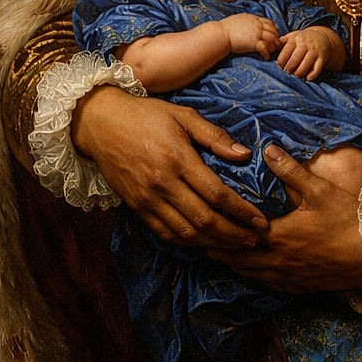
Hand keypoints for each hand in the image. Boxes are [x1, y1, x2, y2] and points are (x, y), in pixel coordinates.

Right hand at [72, 86, 266, 248]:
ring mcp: (147, 199)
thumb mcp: (183, 115)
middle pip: (204, 220)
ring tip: (236, 246)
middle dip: (234, 234)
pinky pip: (165, 233)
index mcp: (178, 159)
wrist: (101, 123)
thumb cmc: (146, 115)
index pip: (217, 193)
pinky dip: (187, 242)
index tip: (261, 220)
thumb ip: (214, 136)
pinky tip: (204, 243)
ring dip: (214, 243)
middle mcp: (163, 184)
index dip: (242, 211)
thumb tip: (244, 154)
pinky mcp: (136, 207)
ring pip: (186, 232)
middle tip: (256, 240)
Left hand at [210, 145, 361, 292]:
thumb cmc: (348, 218)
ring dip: (238, 268)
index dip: (221, 233)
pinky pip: (275, 286)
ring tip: (223, 261)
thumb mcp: (319, 189)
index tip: (203, 227)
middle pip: (242, 260)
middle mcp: (280, 260)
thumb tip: (267, 149)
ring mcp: (293, 276)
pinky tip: (260, 277)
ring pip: (256, 276)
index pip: (240, 236)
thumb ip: (290, 170)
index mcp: (280, 236)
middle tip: (203, 247)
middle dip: (222, 253)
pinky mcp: (306, 286)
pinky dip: (261, 280)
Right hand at [220, 13, 279, 58]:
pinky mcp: (254, 43)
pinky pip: (265, 48)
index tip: (274, 34)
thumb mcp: (238, 19)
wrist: (220, 34)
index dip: (274, 29)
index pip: (269, 23)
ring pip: (271, 39)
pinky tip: (266, 57)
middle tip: (276, 45)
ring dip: (273, 46)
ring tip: (272, 51)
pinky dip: (267, 53)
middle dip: (276, 38)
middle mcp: (257, 25)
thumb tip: (247, 22)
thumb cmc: (225, 28)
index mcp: (254, 18)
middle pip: (273, 31)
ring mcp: (256, 34)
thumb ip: (247, 20)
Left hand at [276, 27, 337, 80]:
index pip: (286, 50)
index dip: (281, 60)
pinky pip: (317, 68)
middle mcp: (306, 44)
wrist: (322, 37)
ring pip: (306, 64)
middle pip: (295, 58)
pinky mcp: (322, 58)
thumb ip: (282, 41)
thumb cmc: (303, 39)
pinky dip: (312, 75)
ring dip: (299, 72)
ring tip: (295, 75)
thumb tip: (271, 46)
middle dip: (289, 68)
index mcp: (296, 39)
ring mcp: (314, 51)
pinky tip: (307, 78)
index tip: (279, 66)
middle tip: (286, 72)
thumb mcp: (293, 36)